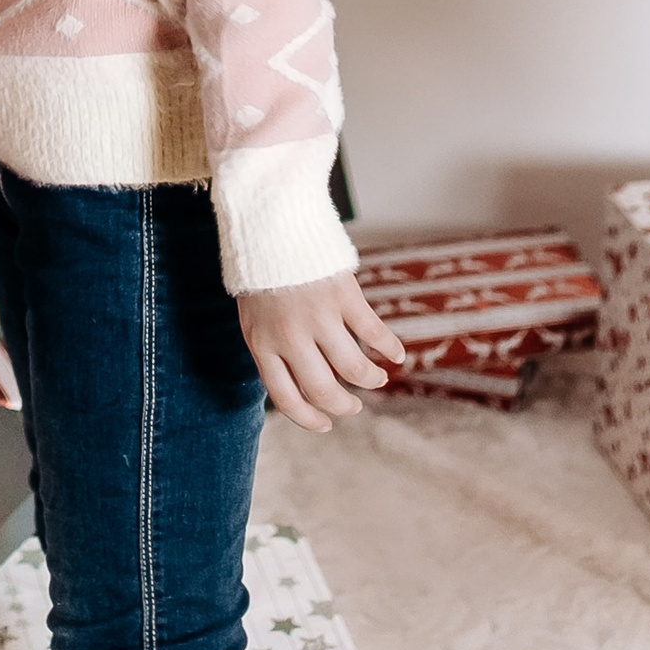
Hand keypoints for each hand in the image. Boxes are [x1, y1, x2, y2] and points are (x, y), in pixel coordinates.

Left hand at [238, 272, 408, 432]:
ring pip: (354, 368)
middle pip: (324, 390)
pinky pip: (374, 332)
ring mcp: (319, 317)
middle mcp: (290, 337)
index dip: (308, 418)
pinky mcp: (344, 296)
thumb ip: (272, 350)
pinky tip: (396, 354)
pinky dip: (389, 348)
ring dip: (370, 380)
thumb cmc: (261, 274)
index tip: (325, 425)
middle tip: (353, 407)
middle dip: (343, 406)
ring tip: (377, 380)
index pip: (286, 398)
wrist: (270, 224)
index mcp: (263, 344)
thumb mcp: (253, 317)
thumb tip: (300, 387)